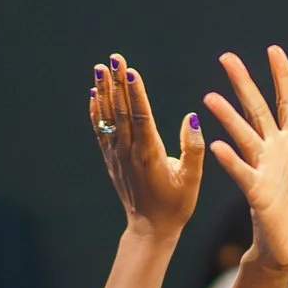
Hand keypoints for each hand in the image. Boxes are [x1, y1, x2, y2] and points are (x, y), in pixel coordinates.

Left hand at [90, 53, 202, 240]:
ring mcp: (117, 156)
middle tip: (114, 58)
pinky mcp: (111, 159)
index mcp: (150, 155)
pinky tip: (94, 93)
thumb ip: (193, 149)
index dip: (135, 92)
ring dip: (104, 91)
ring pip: (108, 117)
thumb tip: (192, 118)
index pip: (140, 116)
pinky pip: (101, 130)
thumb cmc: (176, 205)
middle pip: (121, 111)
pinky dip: (96, 110)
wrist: (150, 229)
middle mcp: (129, 152)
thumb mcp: (192, 181)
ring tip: (99, 68)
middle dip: (117, 83)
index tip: (130, 70)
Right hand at [204, 47, 287, 276]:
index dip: (282, 78)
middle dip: (244, 84)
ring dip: (228, 118)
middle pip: (257, 111)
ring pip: (244, 136)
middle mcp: (275, 152)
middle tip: (226, 57)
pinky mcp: (257, 193)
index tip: (273, 50)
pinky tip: (217, 145)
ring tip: (210, 98)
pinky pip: (242, 172)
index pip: (287, 104)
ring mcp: (263, 170)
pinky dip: (231, 160)